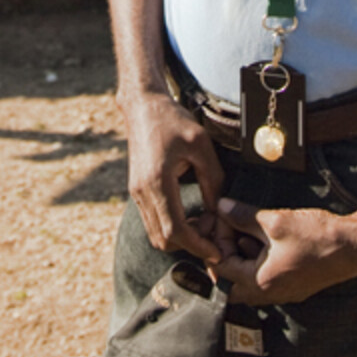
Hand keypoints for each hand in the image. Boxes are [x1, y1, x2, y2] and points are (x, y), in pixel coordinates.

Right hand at [120, 92, 225, 261]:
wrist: (143, 106)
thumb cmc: (172, 121)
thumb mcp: (201, 145)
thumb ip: (213, 179)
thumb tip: (220, 210)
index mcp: (157, 181)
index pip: (175, 230)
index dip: (197, 246)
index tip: (216, 251)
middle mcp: (142, 192)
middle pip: (163, 239)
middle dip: (190, 244)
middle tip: (212, 232)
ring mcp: (136, 193)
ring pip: (155, 233)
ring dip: (180, 237)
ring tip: (203, 221)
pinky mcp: (137, 191)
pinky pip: (153, 221)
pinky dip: (171, 226)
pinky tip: (190, 213)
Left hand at [210, 197, 356, 304]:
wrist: (354, 246)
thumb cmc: (316, 236)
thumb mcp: (275, 221)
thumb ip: (243, 215)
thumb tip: (221, 206)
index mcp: (260, 282)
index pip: (222, 266)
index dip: (218, 239)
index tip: (222, 218)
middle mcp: (269, 294)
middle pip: (231, 280)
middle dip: (226, 253)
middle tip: (228, 228)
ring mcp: (283, 292)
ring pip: (248, 279)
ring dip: (243, 255)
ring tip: (246, 228)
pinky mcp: (295, 285)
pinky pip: (266, 277)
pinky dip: (259, 259)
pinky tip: (265, 237)